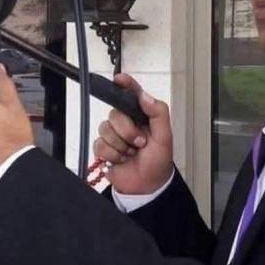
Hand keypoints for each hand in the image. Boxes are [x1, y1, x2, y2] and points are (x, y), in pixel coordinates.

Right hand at [93, 74, 172, 194]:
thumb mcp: (165, 136)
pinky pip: (99, 143)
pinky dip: (112, 154)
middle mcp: (126, 122)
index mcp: (142, 115)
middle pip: (115, 114)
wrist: (147, 186)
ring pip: (105, 129)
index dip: (125, 84)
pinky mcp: (104, 147)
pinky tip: (121, 158)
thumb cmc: (158, 161)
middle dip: (127, 131)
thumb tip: (144, 96)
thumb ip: (158, 113)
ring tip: (131, 152)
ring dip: (121, 145)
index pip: (132, 94)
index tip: (119, 79)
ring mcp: (114, 134)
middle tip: (139, 143)